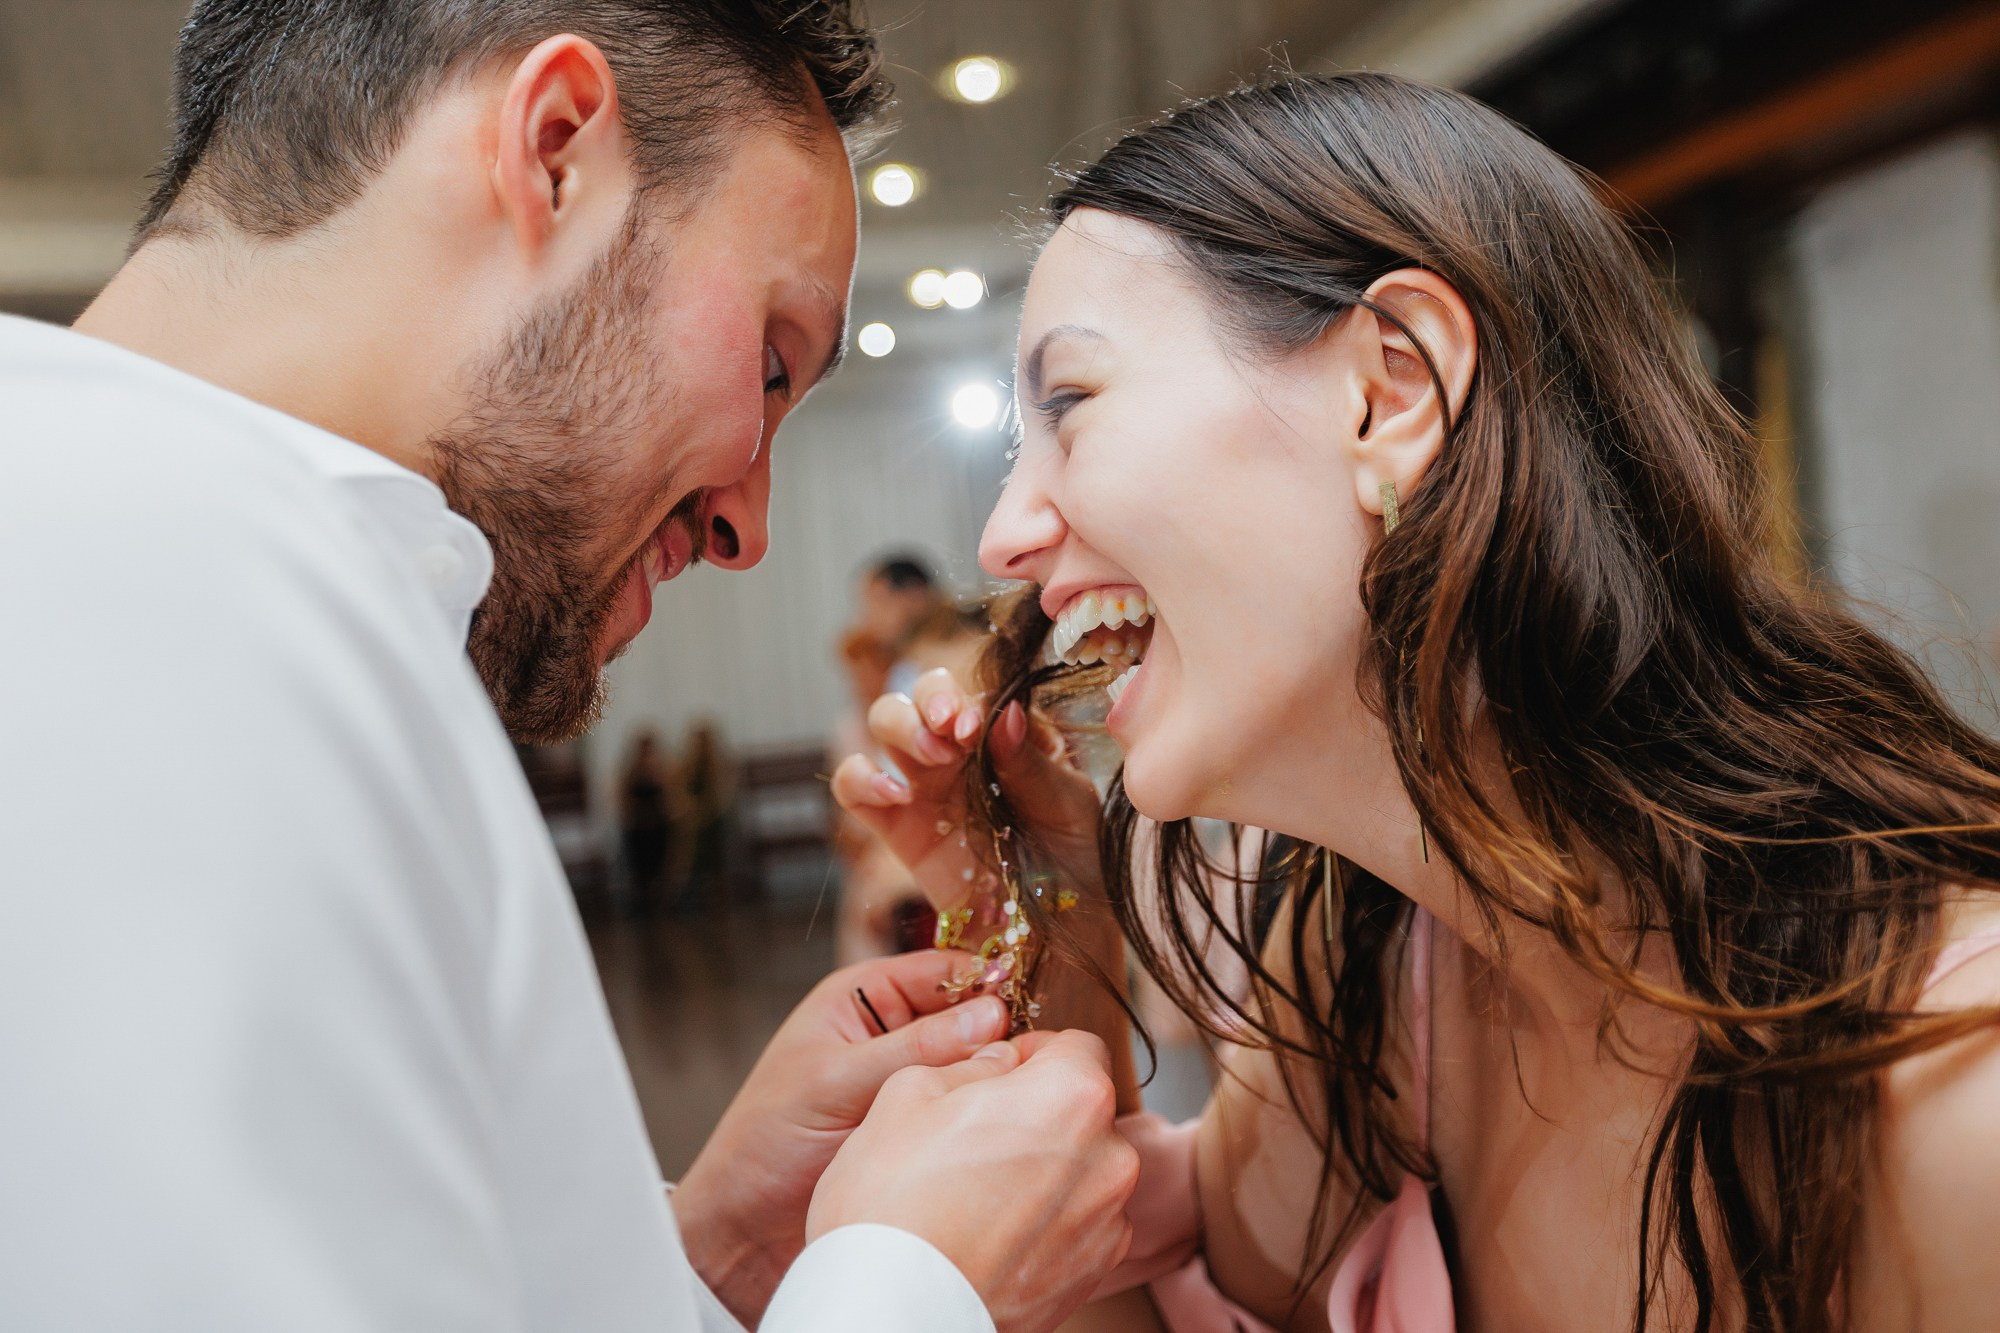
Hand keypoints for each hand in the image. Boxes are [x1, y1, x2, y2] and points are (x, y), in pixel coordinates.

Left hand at [673, 951, 1010, 1324]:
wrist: (746, 1229)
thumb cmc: (767, 1144)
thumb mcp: (838, 1083)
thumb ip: (915, 1047)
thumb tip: (991, 1014)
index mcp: (863, 998)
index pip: (943, 969)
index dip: (986, 983)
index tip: (1026, 1007)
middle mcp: (889, 1033)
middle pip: (966, 1015)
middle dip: (998, 1034)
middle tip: (1033, 1057)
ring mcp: (906, 1082)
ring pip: (970, 1064)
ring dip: (992, 1077)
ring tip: (1022, 1093)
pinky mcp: (917, 1127)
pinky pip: (962, 1108)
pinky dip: (982, 1114)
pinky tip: (1002, 1127)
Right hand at [808, 1029, 1141, 1332]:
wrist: (892, 1311)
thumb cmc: (891, 1203)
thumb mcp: (909, 1093)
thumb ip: (972, 1064)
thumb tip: (999, 1063)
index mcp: (1073, 1096)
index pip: (1079, 1046)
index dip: (1033, 1054)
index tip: (1000, 1073)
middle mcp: (1108, 1157)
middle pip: (1082, 1113)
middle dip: (1038, 1115)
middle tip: (974, 1139)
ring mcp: (1107, 1221)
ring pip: (1081, 1171)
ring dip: (1044, 1172)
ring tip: (977, 1196)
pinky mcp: (1095, 1273)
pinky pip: (1077, 1226)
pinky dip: (1045, 1224)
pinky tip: (992, 1236)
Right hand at [835, 669, 1140, 1112]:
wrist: (1056, 954)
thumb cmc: (1080, 880)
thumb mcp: (1074, 815)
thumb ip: (1035, 766)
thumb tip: (1004, 713)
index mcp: (1013, 738)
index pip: (977, 692)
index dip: (968, 698)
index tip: (975, 725)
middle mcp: (964, 754)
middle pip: (922, 696)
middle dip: (927, 702)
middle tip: (948, 736)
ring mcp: (925, 788)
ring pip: (885, 725)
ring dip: (897, 729)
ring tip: (926, 763)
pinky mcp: (896, 828)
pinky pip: (857, 786)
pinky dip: (860, 777)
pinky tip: (889, 794)